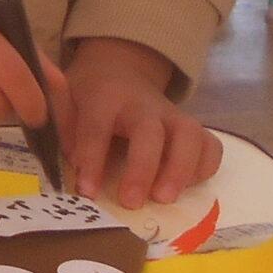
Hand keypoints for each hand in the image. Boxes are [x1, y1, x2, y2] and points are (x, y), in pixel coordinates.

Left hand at [61, 38, 219, 207]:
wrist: (118, 70)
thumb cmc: (88, 95)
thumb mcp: (65, 99)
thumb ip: (63, 128)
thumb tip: (68, 166)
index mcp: (104, 96)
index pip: (97, 125)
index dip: (91, 158)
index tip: (87, 191)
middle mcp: (143, 104)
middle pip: (149, 131)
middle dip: (142, 168)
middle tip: (131, 201)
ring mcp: (172, 115)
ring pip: (189, 135)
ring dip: (181, 169)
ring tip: (165, 199)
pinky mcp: (192, 128)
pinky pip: (210, 145)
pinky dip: (205, 167)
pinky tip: (187, 187)